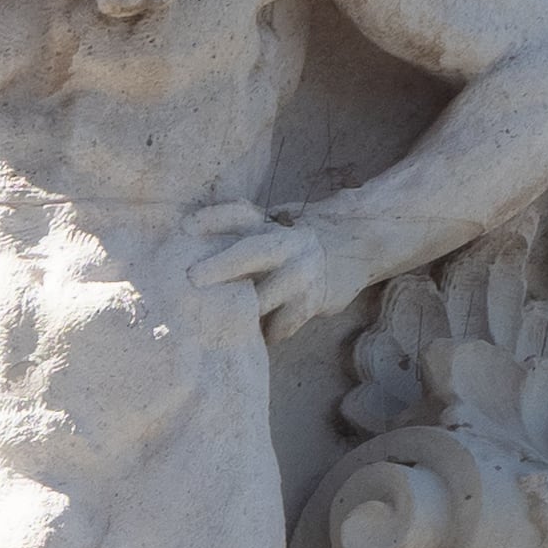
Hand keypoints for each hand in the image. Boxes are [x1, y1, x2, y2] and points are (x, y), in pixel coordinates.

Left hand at [187, 201, 381, 343]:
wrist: (363, 241)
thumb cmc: (302, 242)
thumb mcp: (279, 228)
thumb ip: (247, 237)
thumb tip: (193, 253)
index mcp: (271, 224)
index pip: (239, 214)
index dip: (213, 218)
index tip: (184, 228)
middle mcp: (286, 243)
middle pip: (250, 252)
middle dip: (220, 265)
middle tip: (192, 279)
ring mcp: (302, 272)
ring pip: (261, 300)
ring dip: (241, 314)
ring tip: (220, 324)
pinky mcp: (314, 300)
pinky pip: (280, 326)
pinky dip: (268, 332)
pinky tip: (263, 333)